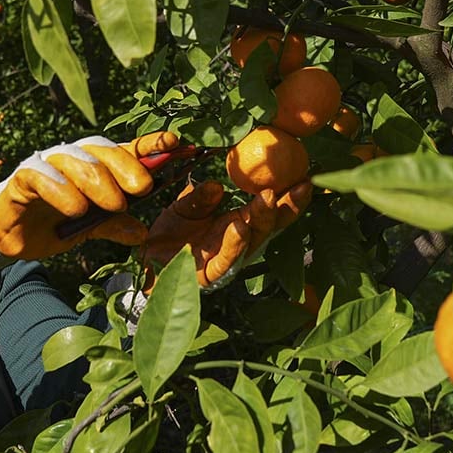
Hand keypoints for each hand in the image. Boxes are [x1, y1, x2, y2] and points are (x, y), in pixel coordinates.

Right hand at [0, 131, 179, 264]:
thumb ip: (114, 225)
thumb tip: (142, 233)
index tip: (174, 142)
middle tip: (143, 189)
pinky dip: (61, 189)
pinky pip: (42, 175)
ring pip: (76, 160)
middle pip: (103, 150)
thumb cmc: (55, 223)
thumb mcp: (90, 228)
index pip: (125, 149)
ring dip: (97, 181)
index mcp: (95, 165)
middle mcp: (73, 158)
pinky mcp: (23, 177)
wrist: (10, 237)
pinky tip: (75, 208)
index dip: (149, 144)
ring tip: (112, 206)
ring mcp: (47, 164)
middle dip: (126, 167)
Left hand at [138, 179, 312, 290]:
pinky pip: (226, 260)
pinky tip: (240, 227)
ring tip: (269, 198)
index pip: (270, 210)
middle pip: (270, 225)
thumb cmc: (171, 234)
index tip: (305, 177)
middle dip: (287, 207)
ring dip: (263, 219)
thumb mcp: (184, 208)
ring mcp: (228, 260)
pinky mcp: (211, 276)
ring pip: (253, 241)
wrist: (146, 262)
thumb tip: (217, 186)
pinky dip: (234, 244)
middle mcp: (239, 242)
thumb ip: (200, 198)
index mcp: (238, 223)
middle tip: (301, 185)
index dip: (288, 196)